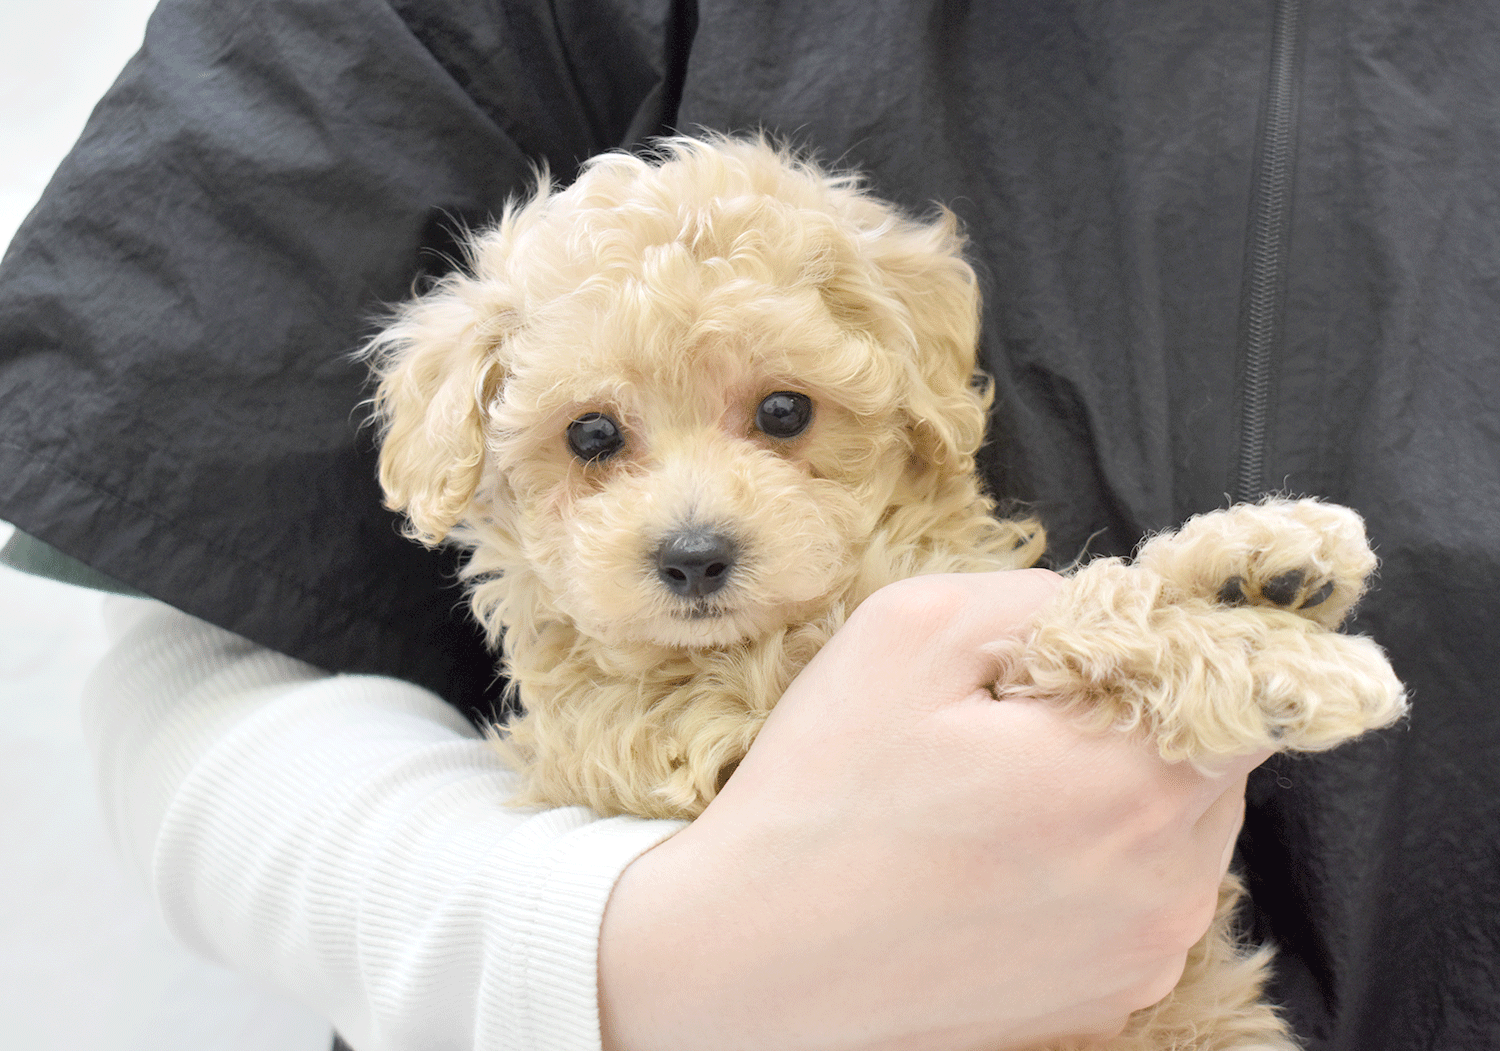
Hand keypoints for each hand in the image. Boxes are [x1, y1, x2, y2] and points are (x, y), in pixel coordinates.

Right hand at [599, 570, 1264, 1050]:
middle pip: (1214, 761)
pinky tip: (998, 861)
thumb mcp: (911, 632)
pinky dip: (1095, 866)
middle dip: (1141, 721)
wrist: (753, 961)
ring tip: (999, 797)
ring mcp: (1142, 955)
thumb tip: (1111, 611)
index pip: (1249, 690)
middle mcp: (1167, 884)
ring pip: (1180, 832)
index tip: (1109, 649)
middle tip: (1021, 719)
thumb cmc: (825, 796)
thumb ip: (1042, 595)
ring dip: (1118, 795)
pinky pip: (1140, 900)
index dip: (1185, 650)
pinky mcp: (1107, 1001)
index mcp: (1131, 783)